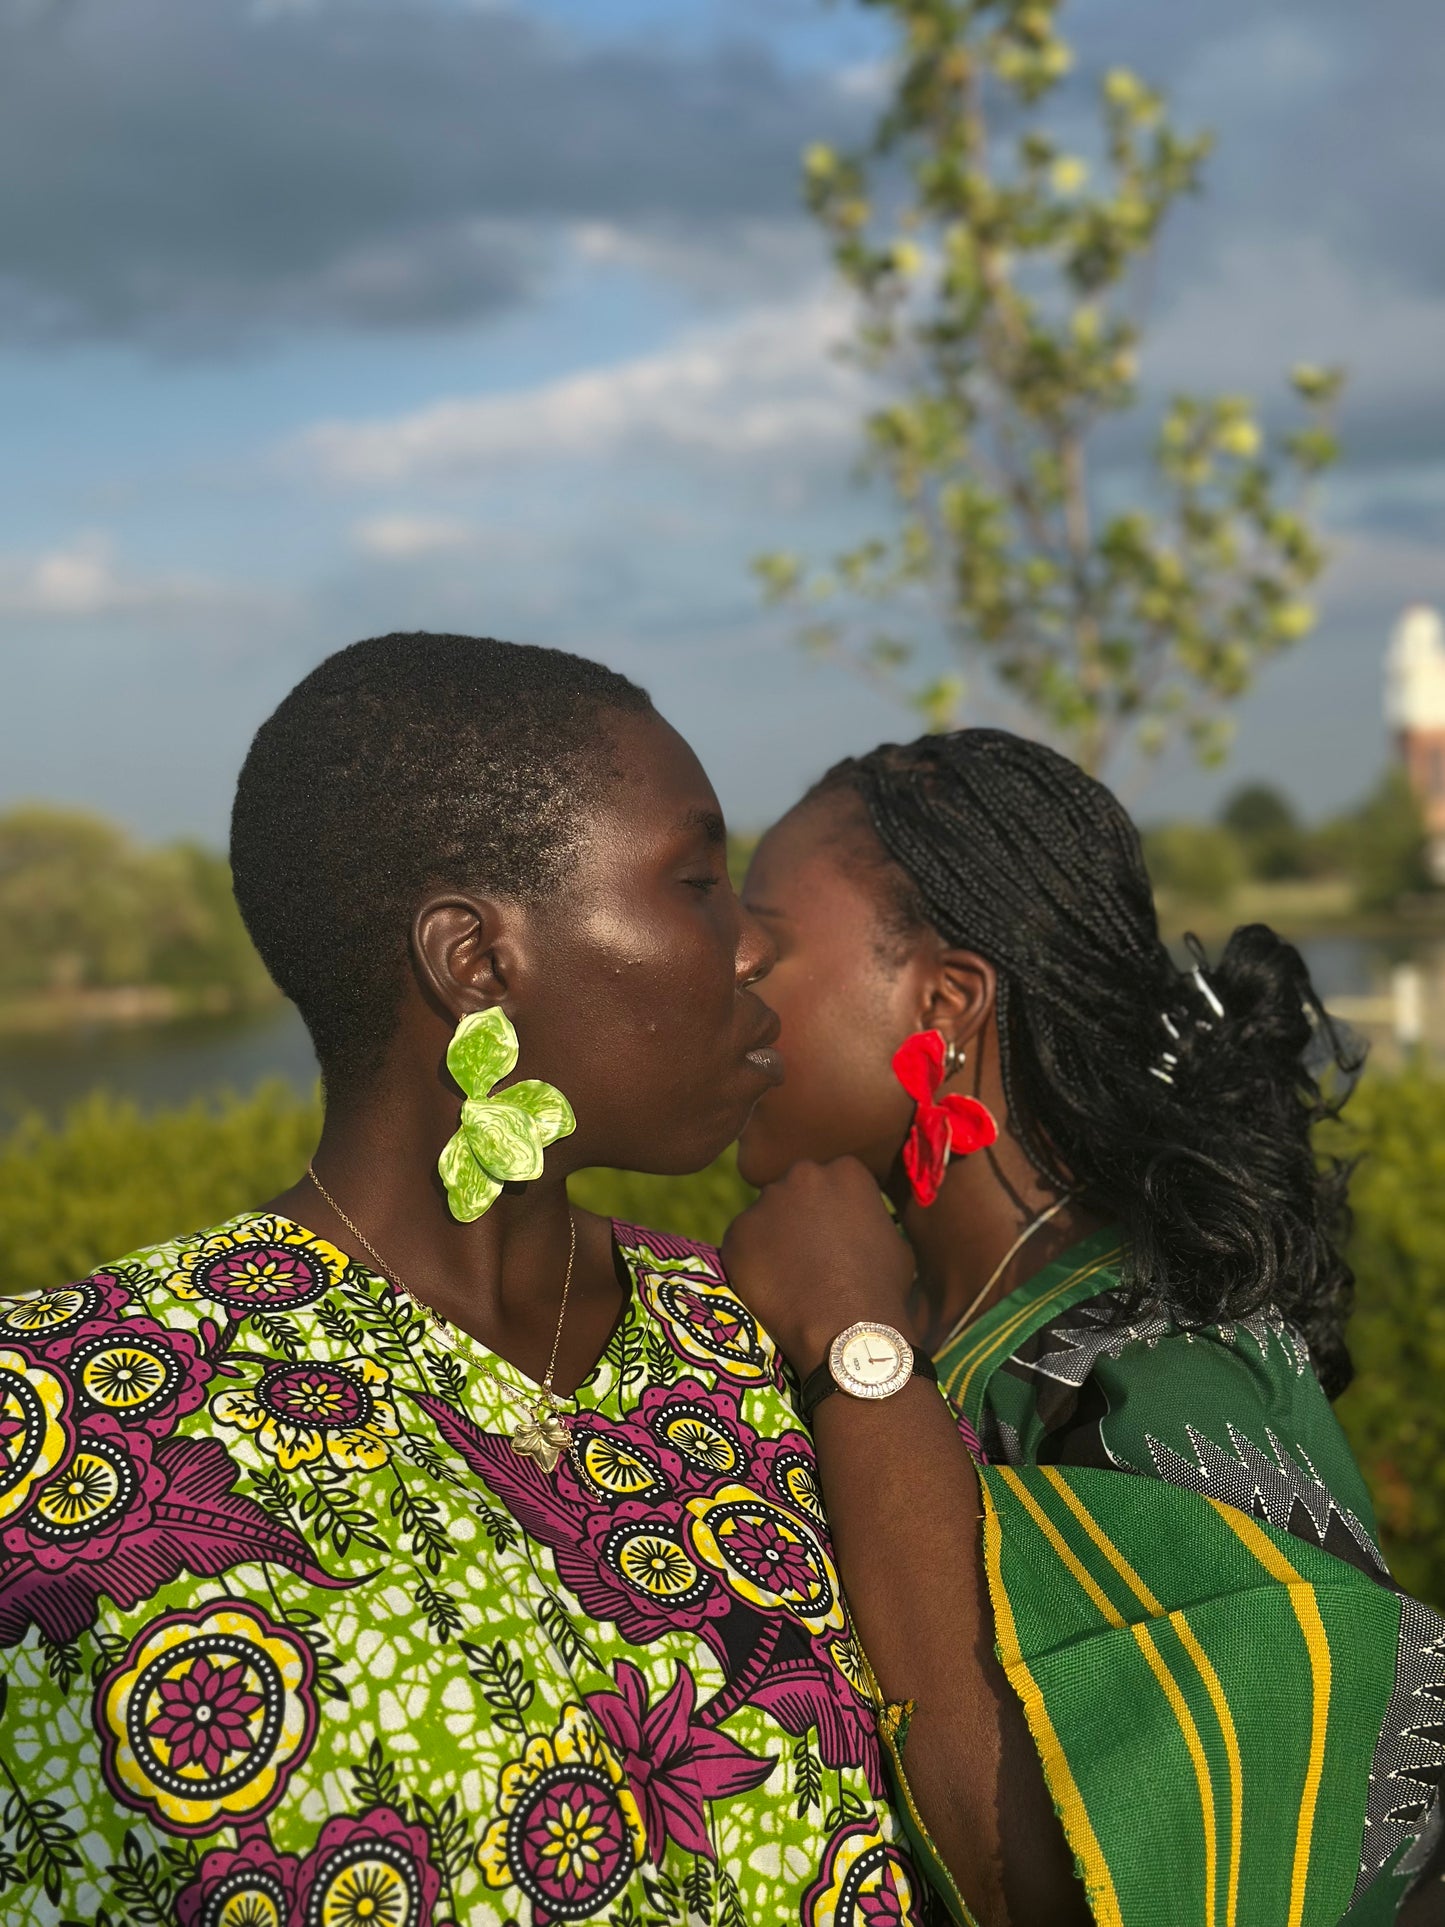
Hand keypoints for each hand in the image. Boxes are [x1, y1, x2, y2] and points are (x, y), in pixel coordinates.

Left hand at [721, 1157, 914, 1374]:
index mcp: (846, 1171)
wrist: (846, 1326)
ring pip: (768, 1214)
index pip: (834, 1179)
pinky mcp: (738, 1231)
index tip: (835, 1233)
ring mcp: (767, 1201)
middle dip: (800, 1213)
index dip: (833, 1208)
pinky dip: (752, 1259)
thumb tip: (861, 1223)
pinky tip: (770, 1285)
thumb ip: (869, 1218)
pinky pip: (743, 1241)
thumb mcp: (894, 1240)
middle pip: (797, 1188)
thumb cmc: (881, 1287)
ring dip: (775, 1235)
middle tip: (809, 1251)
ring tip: (789, 1273)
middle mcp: (803, 1174)